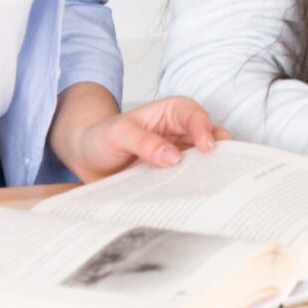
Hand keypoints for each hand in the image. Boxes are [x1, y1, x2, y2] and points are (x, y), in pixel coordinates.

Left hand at [68, 95, 223, 182]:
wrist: (86, 159)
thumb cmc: (100, 137)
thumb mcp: (117, 134)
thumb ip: (144, 142)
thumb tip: (174, 157)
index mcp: (170, 112)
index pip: (194, 116)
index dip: (204, 129)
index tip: (207, 147)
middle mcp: (179, 131)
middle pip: (207, 138)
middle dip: (217, 151)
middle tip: (221, 167)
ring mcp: (178, 154)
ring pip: (203, 160)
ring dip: (207, 170)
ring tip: (211, 184)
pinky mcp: (172, 174)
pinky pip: (188, 179)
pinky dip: (193, 185)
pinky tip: (194, 195)